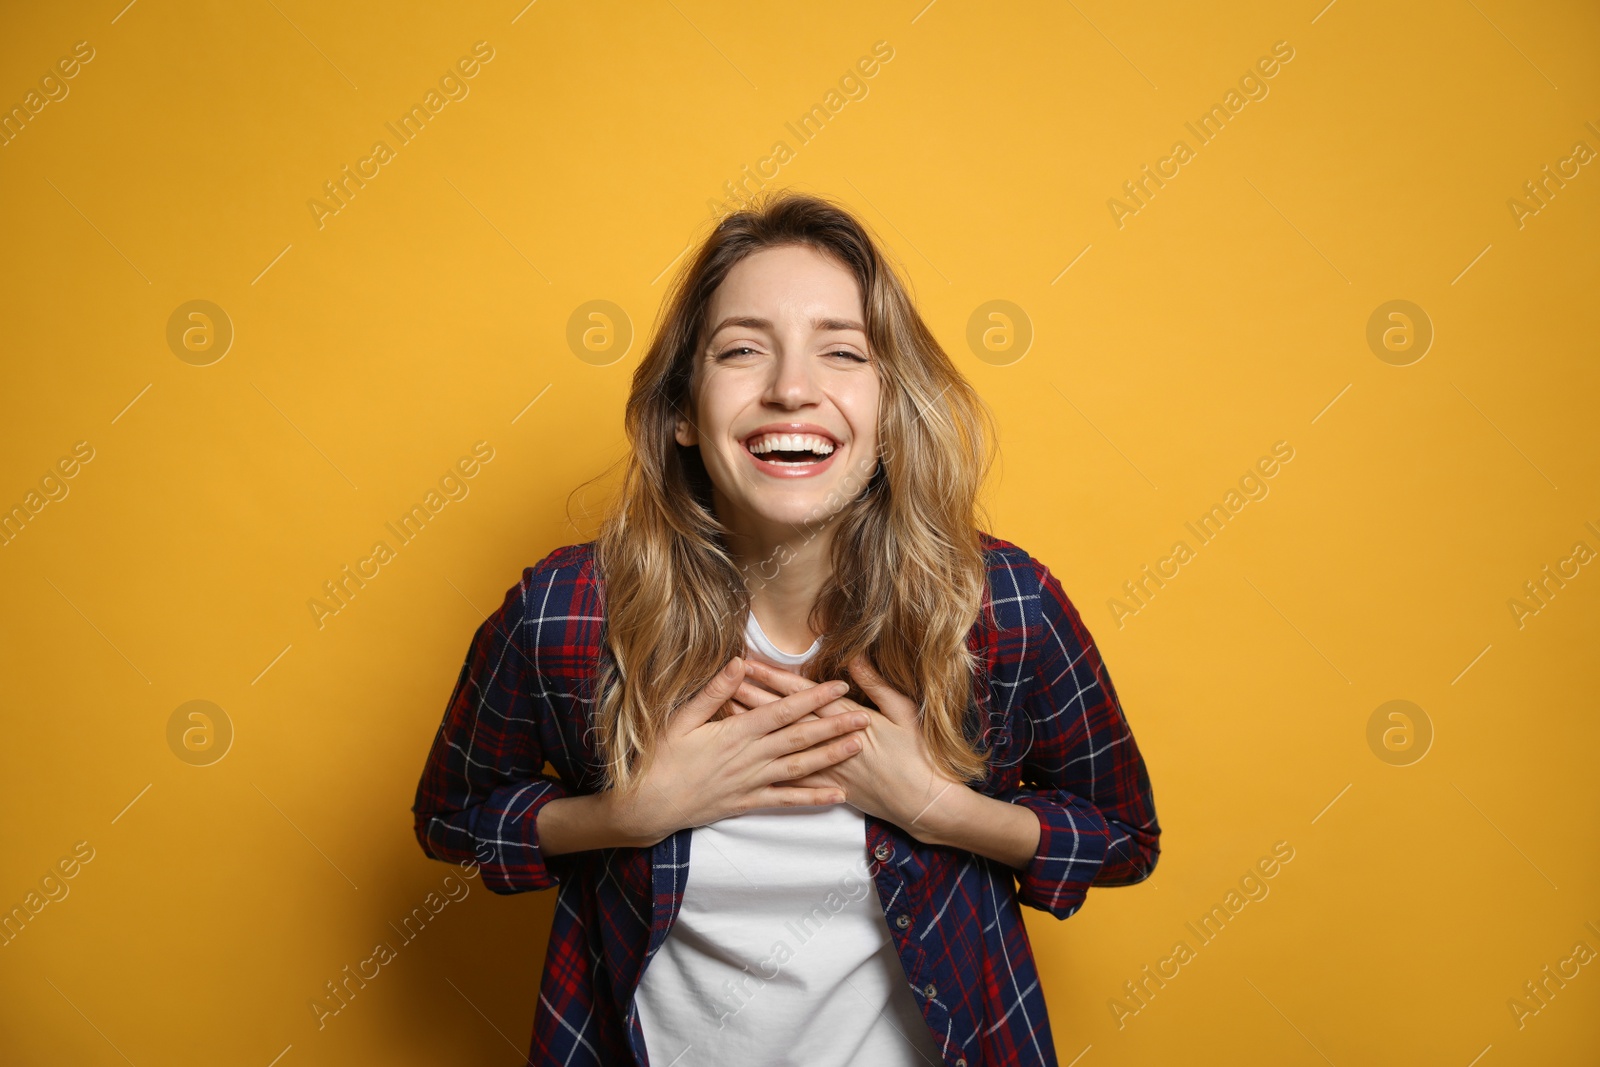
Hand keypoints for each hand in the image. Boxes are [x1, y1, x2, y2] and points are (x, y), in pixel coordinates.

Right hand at [605, 656, 872, 845]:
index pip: (783, 711)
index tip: (839, 687)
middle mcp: (750, 757)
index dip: (813, 698)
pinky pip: (787, 800)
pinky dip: (813, 798)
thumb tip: (739, 662)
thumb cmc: (659, 759)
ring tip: (858, 747)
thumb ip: (712, 692)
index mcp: (735, 732)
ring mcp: (752, 782)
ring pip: (800, 769)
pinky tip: (837, 795)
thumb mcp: (679, 719)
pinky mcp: (748, 802)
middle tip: (865, 716)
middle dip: (834, 726)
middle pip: (800, 738)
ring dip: (831, 757)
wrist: (647, 806)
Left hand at [732, 655, 961, 835]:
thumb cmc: (918, 755)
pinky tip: (747, 755)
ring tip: (727, 713)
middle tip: (725, 682)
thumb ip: (876, 685)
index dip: (775, 679)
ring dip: (755, 729)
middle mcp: (830, 743)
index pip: (803, 695)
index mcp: (849, 719)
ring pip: (781, 745)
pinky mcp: (828, 788)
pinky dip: (767, 764)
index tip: (751, 664)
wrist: (922, 802)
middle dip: (754, 698)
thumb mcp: (903, 712)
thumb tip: (855, 658)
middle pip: (784, 717)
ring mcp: (827, 768)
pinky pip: (791, 777)